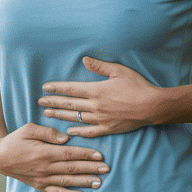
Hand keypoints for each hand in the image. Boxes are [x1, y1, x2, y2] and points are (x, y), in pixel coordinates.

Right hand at [0, 123, 109, 191]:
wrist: (0, 157)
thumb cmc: (16, 139)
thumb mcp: (29, 129)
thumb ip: (48, 132)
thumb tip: (65, 139)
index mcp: (44, 152)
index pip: (70, 154)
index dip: (86, 155)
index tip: (100, 155)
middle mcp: (45, 167)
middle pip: (72, 168)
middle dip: (91, 168)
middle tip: (107, 169)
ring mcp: (42, 178)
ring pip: (67, 181)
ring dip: (84, 182)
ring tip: (99, 182)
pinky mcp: (40, 186)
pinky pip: (57, 191)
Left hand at [39, 57, 162, 137]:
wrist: (152, 106)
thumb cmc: (137, 86)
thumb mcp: (119, 71)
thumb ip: (100, 66)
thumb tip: (84, 59)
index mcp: (96, 90)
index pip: (71, 89)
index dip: (57, 89)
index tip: (45, 88)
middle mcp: (95, 106)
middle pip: (70, 104)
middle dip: (53, 102)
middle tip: (40, 102)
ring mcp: (100, 118)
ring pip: (76, 117)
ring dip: (61, 115)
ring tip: (48, 114)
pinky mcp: (108, 128)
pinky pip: (89, 131)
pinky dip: (78, 131)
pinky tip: (68, 131)